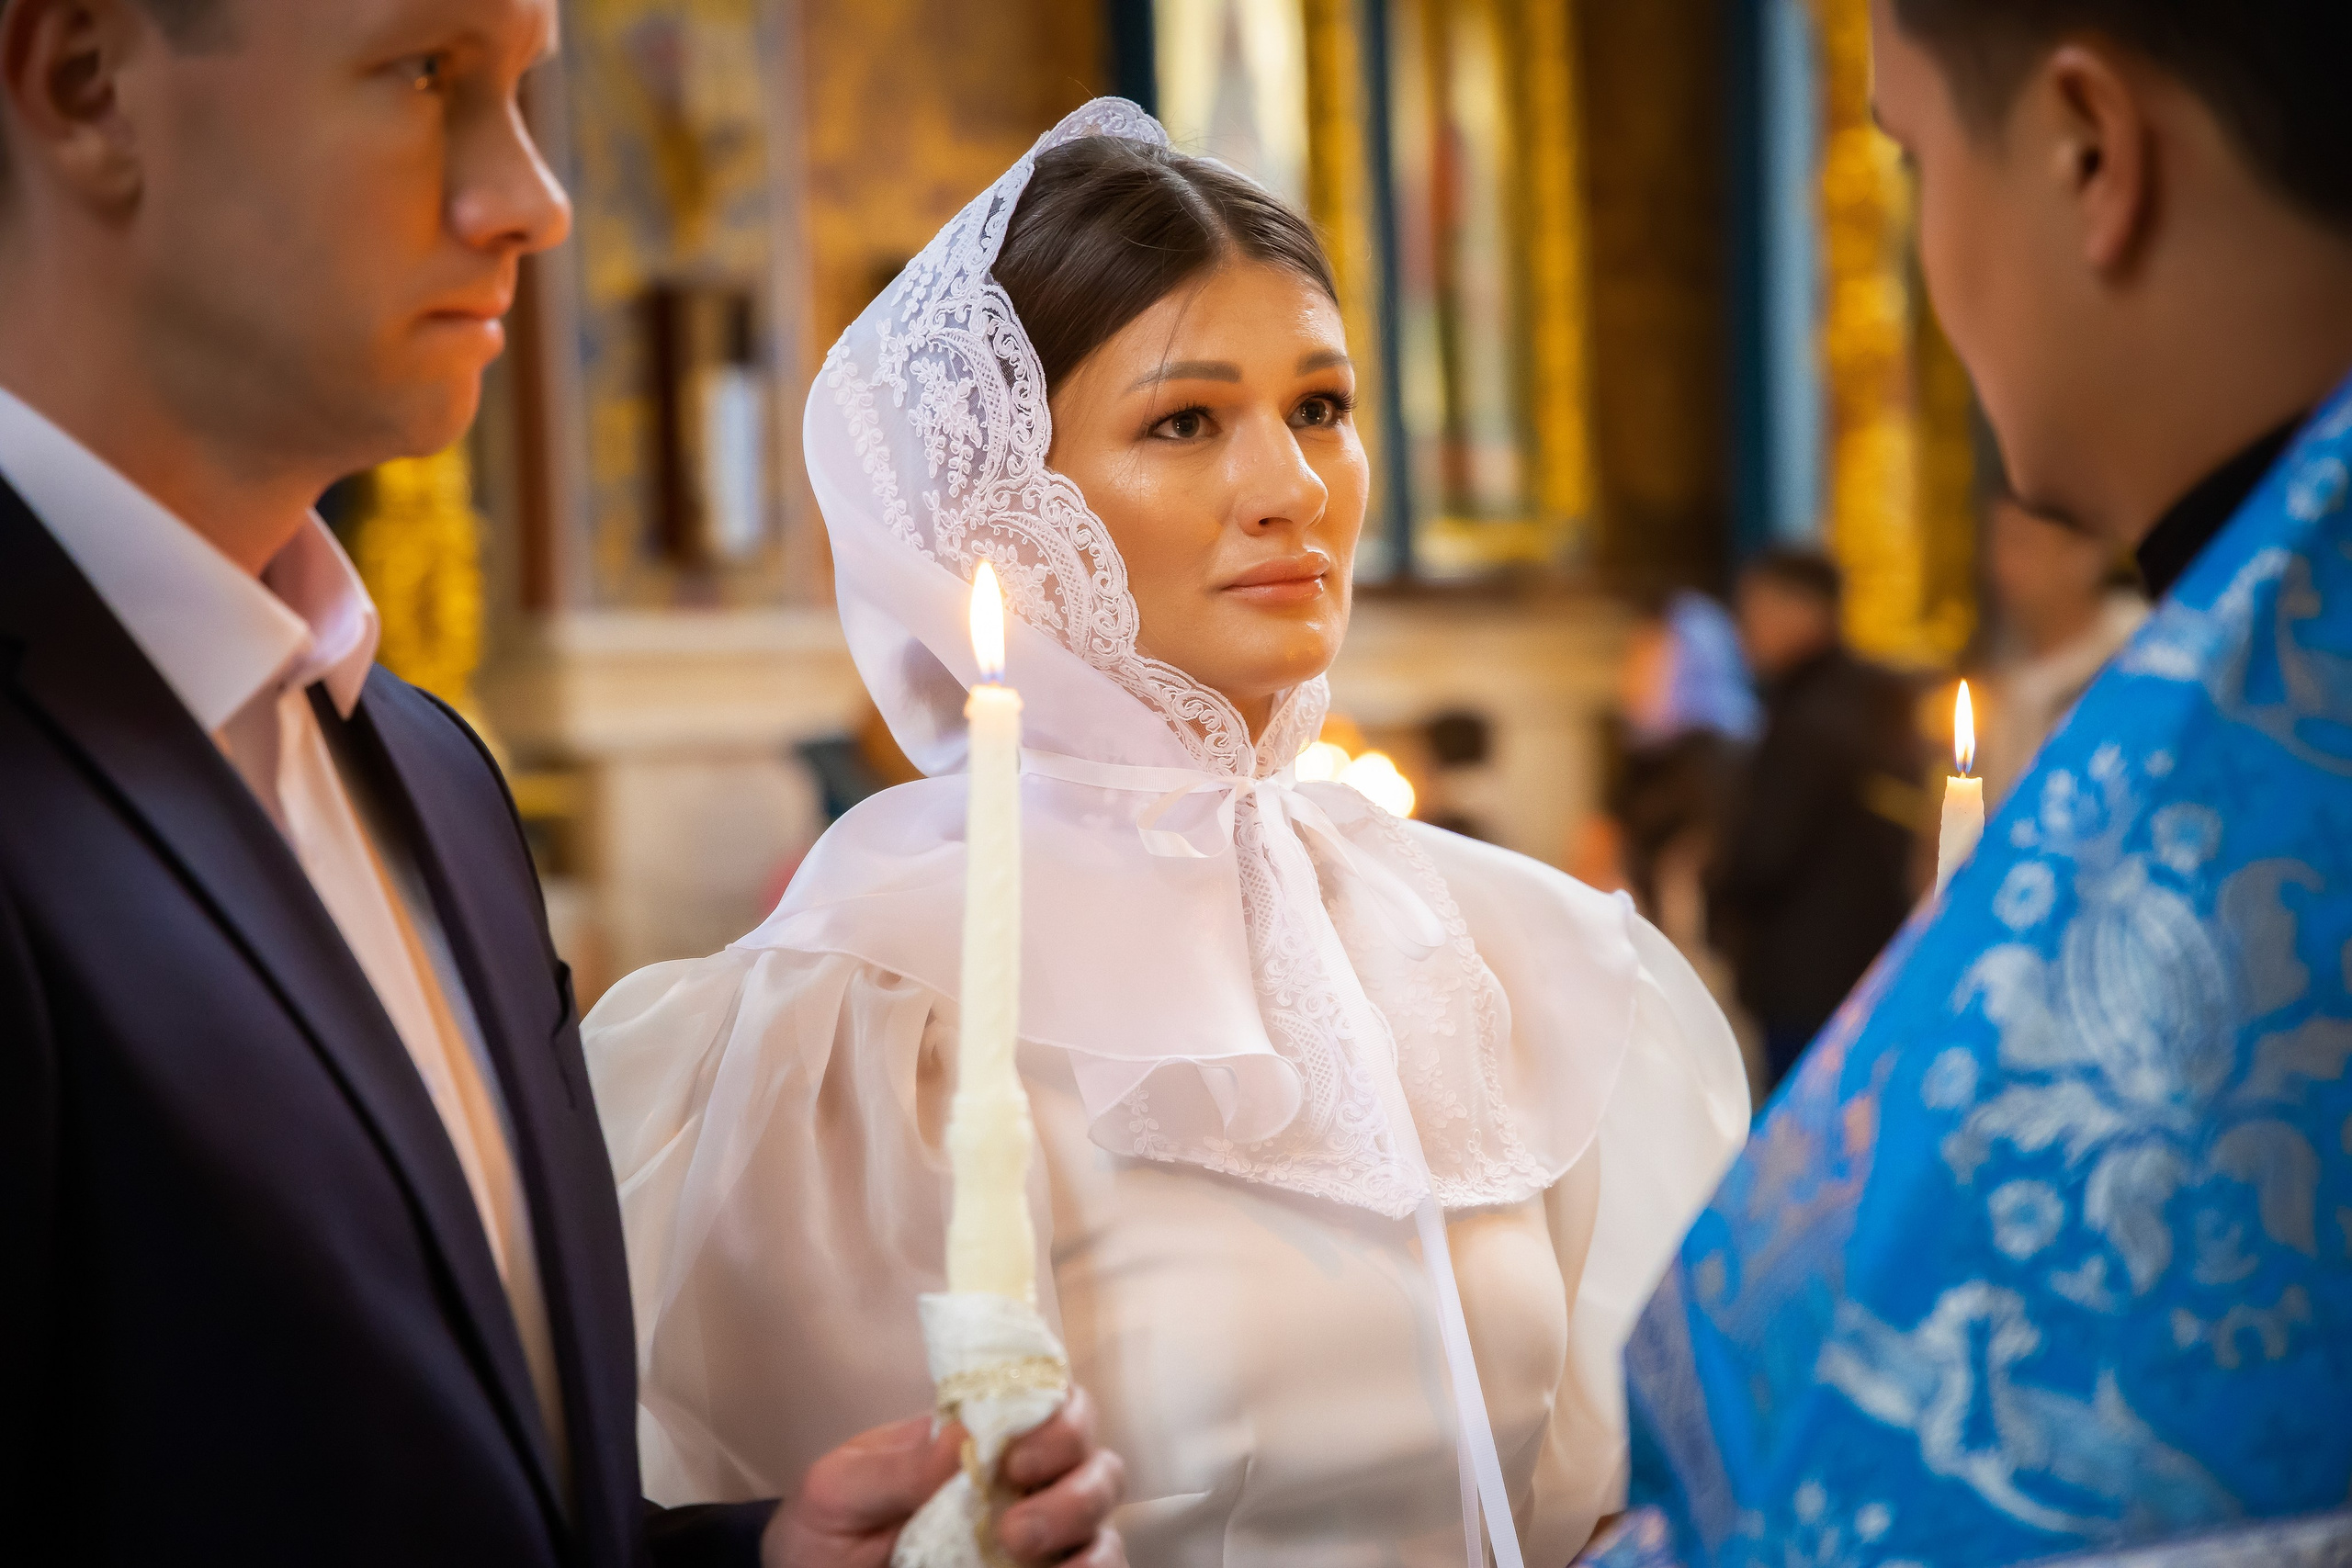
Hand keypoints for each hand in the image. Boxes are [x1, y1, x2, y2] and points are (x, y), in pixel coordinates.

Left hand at [761, 1388, 1126, 1567]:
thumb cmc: (825, 1532)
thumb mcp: (836, 1491)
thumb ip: (893, 1467)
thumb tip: (961, 1436)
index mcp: (976, 1439)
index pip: (1046, 1399)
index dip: (1055, 1415)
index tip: (1014, 1455)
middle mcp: (1021, 1482)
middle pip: (1091, 1453)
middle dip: (1070, 1479)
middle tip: (1013, 1523)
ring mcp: (1040, 1535)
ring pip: (1103, 1512)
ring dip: (1080, 1525)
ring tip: (1019, 1552)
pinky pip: (1100, 1564)